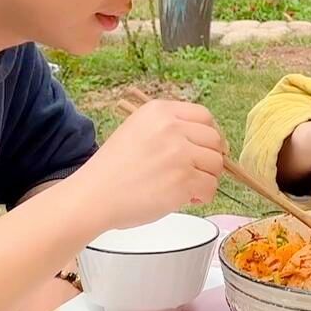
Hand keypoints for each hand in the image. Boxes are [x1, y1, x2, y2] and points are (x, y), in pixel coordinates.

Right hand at [70, 100, 225, 230]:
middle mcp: (172, 128)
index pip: (204, 115)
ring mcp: (179, 153)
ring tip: (186, 188)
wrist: (94, 195)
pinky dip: (203, 197)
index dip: (211, 134)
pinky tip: (186, 199)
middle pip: (214, 140)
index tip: (208, 149)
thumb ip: (168, 129)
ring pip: (216, 165)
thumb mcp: (137, 131)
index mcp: (159, 111)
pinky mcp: (183, 180)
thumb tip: (206, 143)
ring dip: (206, 179)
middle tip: (195, 173)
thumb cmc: (113, 169)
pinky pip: (211, 187)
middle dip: (209, 159)